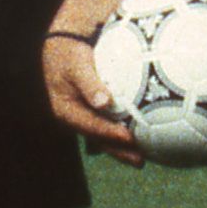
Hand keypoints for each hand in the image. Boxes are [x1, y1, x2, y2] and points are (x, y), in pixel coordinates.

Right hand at [42, 32, 144, 166]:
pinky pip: (108, 124)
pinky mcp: (92, 110)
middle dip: (119, 151)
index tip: (129, 138)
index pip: (90, 126)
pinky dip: (121, 131)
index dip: (109, 134)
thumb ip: (89, 84)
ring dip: (122, 146)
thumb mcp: (77, 65)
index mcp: (65, 110)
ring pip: (104, 135)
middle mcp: (74, 117)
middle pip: (98, 138)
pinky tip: (140, 138)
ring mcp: (83, 115)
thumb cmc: (70, 53)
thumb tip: (104, 102)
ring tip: (143, 157)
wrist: (63, 46)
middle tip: (140, 162)